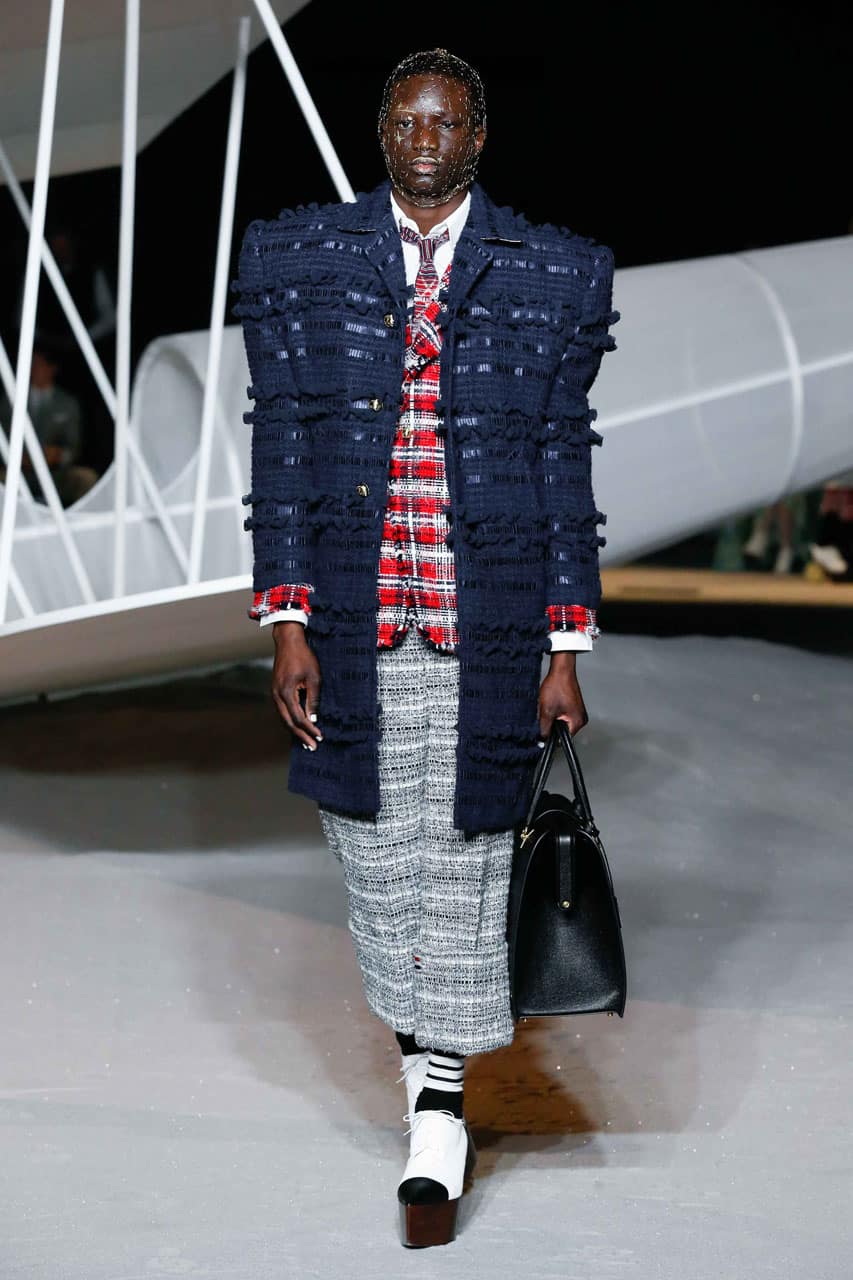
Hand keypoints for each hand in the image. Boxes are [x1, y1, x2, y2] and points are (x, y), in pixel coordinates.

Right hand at [270, 622, 322, 749]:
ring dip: (294, 730)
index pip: (298, 718)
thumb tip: (313, 719)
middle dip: (301, 735)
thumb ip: (313, 699)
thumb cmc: (303, 657)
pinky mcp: (276, 690)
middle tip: (312, 747)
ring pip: (283, 718)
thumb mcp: (314, 677)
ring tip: (306, 740)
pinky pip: (282, 710)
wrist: (288, 641)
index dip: (309, 729)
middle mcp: (277, 695)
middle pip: (288, 722)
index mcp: (286, 692)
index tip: (319, 737)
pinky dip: (290, 720)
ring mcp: (274, 693)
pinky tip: (298, 725)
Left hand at [538, 650, 588, 738]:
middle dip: (552, 725)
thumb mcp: (546, 711)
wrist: (561, 670)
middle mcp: (581, 718)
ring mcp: (579, 712)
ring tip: (550, 706)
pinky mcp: (575, 706)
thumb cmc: (557, 686)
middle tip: (546, 714)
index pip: (563, 739)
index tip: (544, 732)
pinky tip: (553, 702)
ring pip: (562, 722)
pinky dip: (556, 711)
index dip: (551, 736)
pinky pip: (563, 715)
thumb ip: (544, 729)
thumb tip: (542, 740)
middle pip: (562, 731)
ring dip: (553, 718)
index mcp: (577, 722)